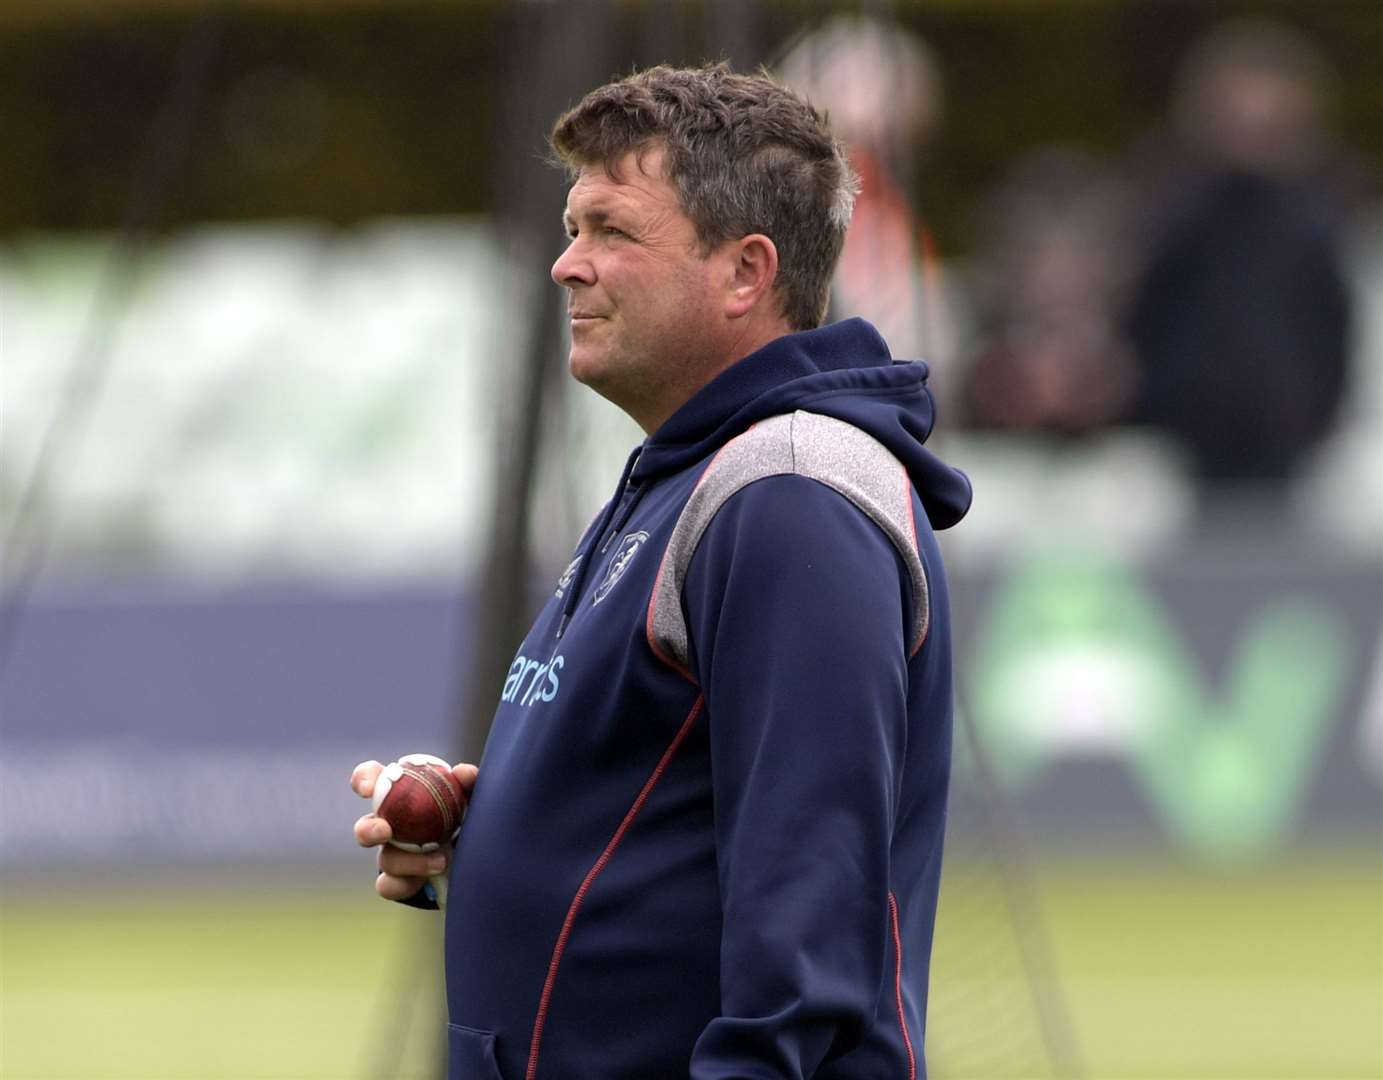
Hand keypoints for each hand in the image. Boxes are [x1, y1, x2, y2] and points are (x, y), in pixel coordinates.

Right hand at [351, 758, 478, 901]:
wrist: (468, 852)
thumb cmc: (459, 812)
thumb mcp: (467, 795)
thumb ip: (467, 781)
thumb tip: (462, 772)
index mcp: (396, 795)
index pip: (371, 780)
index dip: (363, 780)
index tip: (368, 788)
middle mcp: (387, 825)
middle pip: (364, 828)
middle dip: (369, 830)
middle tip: (385, 831)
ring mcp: (390, 855)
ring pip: (385, 860)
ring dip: (411, 861)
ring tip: (442, 860)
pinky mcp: (398, 881)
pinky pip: (389, 886)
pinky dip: (406, 884)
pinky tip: (427, 879)